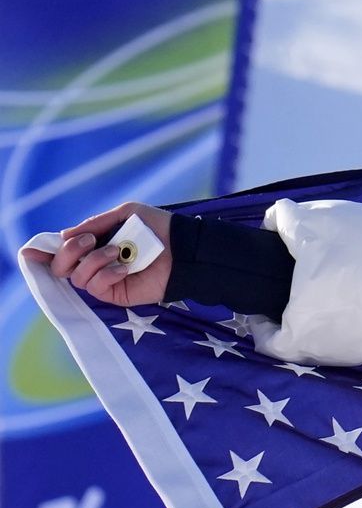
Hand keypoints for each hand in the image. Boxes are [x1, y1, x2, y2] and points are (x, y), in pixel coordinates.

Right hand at [23, 202, 172, 307]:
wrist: (186, 248)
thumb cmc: (159, 228)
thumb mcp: (125, 214)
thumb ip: (95, 222)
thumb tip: (63, 235)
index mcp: (94, 243)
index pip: (61, 251)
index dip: (42, 252)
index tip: (31, 251)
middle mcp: (96, 263)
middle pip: (60, 266)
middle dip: (68, 252)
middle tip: (89, 240)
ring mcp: (106, 280)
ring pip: (76, 276)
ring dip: (93, 260)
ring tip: (117, 252)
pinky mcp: (117, 294)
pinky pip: (95, 287)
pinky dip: (105, 274)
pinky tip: (123, 268)